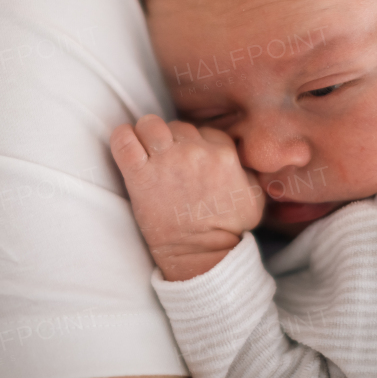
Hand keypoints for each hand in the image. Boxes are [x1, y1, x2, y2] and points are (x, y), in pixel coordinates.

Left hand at [111, 114, 263, 280]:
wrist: (200, 252)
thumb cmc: (227, 229)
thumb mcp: (255, 197)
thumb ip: (249, 171)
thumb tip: (239, 160)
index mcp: (223, 153)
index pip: (203, 130)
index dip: (194, 144)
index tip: (188, 162)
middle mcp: (195, 151)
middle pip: (176, 126)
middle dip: (171, 141)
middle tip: (168, 163)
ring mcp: (166, 160)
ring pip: (150, 124)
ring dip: (146, 135)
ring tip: (146, 151)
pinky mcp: (140, 175)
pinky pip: (123, 140)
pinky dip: (122, 137)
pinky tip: (125, 143)